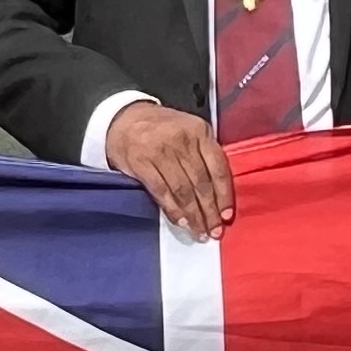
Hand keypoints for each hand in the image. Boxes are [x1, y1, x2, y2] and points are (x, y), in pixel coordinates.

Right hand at [105, 101, 234, 240]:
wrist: (124, 119)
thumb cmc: (162, 128)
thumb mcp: (189, 130)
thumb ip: (204, 153)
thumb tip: (219, 193)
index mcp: (200, 132)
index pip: (218, 168)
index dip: (224, 195)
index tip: (226, 216)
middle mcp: (182, 141)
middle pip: (201, 183)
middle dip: (209, 211)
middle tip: (214, 232)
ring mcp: (161, 152)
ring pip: (183, 191)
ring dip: (192, 215)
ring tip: (198, 232)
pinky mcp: (142, 163)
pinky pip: (162, 192)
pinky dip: (172, 210)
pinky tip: (180, 222)